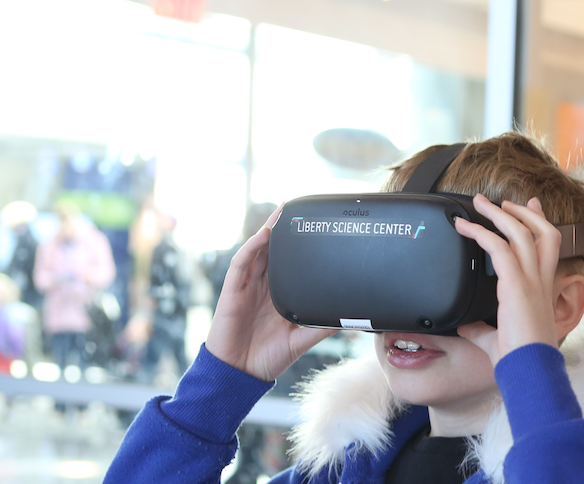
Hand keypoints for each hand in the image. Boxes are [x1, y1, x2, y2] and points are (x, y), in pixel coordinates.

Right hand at [206, 205, 335, 381]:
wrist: (241, 374)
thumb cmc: (269, 357)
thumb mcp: (303, 339)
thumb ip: (323, 325)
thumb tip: (351, 318)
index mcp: (280, 294)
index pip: (291, 264)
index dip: (300, 246)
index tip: (315, 229)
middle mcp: (263, 286)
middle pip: (274, 251)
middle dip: (284, 230)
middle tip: (298, 209)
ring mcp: (247, 287)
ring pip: (258, 251)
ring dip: (269, 231)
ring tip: (282, 213)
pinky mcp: (232, 292)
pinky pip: (241, 265)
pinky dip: (251, 248)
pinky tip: (263, 236)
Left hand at [455, 196, 560, 363]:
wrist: (529, 370)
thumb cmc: (519, 360)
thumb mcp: (496, 340)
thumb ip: (481, 329)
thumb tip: (465, 326)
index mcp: (542, 290)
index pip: (547, 247)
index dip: (540, 222)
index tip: (531, 206)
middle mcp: (540, 281)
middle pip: (541, 231)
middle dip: (522, 211)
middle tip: (503, 201)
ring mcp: (531, 280)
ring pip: (521, 232)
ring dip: (499, 214)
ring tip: (479, 203)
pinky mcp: (516, 283)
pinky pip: (498, 247)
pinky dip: (480, 232)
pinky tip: (465, 227)